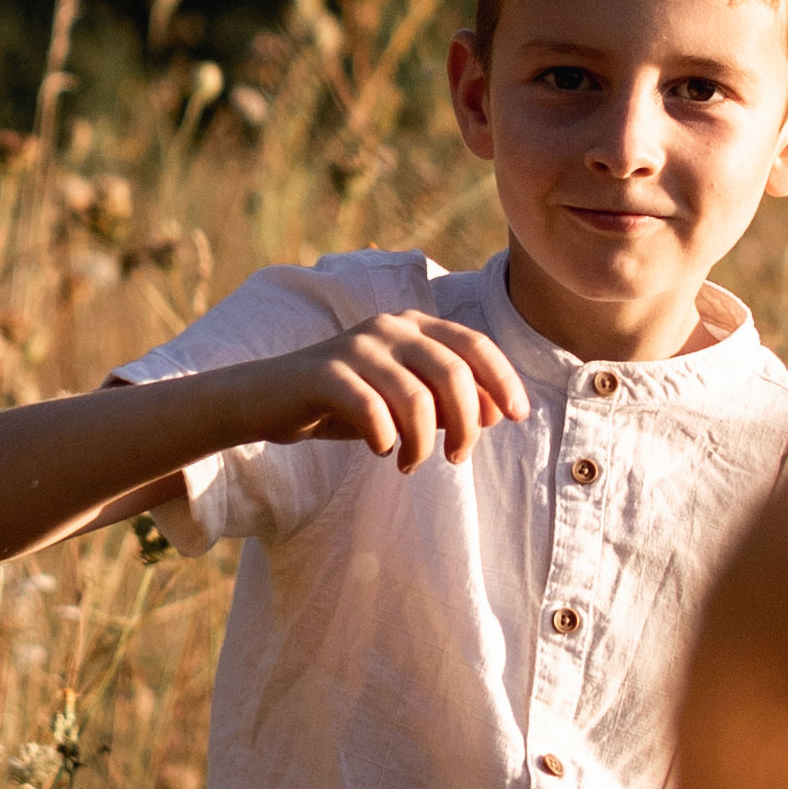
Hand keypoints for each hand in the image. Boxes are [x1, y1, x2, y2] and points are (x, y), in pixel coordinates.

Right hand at [250, 307, 528, 470]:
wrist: (268, 398)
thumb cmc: (346, 401)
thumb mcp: (403, 400)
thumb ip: (448, 400)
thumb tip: (497, 412)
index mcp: (414, 325)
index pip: (475, 344)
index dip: (503, 379)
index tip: (519, 417)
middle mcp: (390, 326)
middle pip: (452, 372)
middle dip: (467, 423)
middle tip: (457, 458)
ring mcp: (356, 346)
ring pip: (416, 397)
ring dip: (423, 443)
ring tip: (411, 464)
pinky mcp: (325, 372)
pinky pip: (372, 410)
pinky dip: (385, 438)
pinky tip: (382, 451)